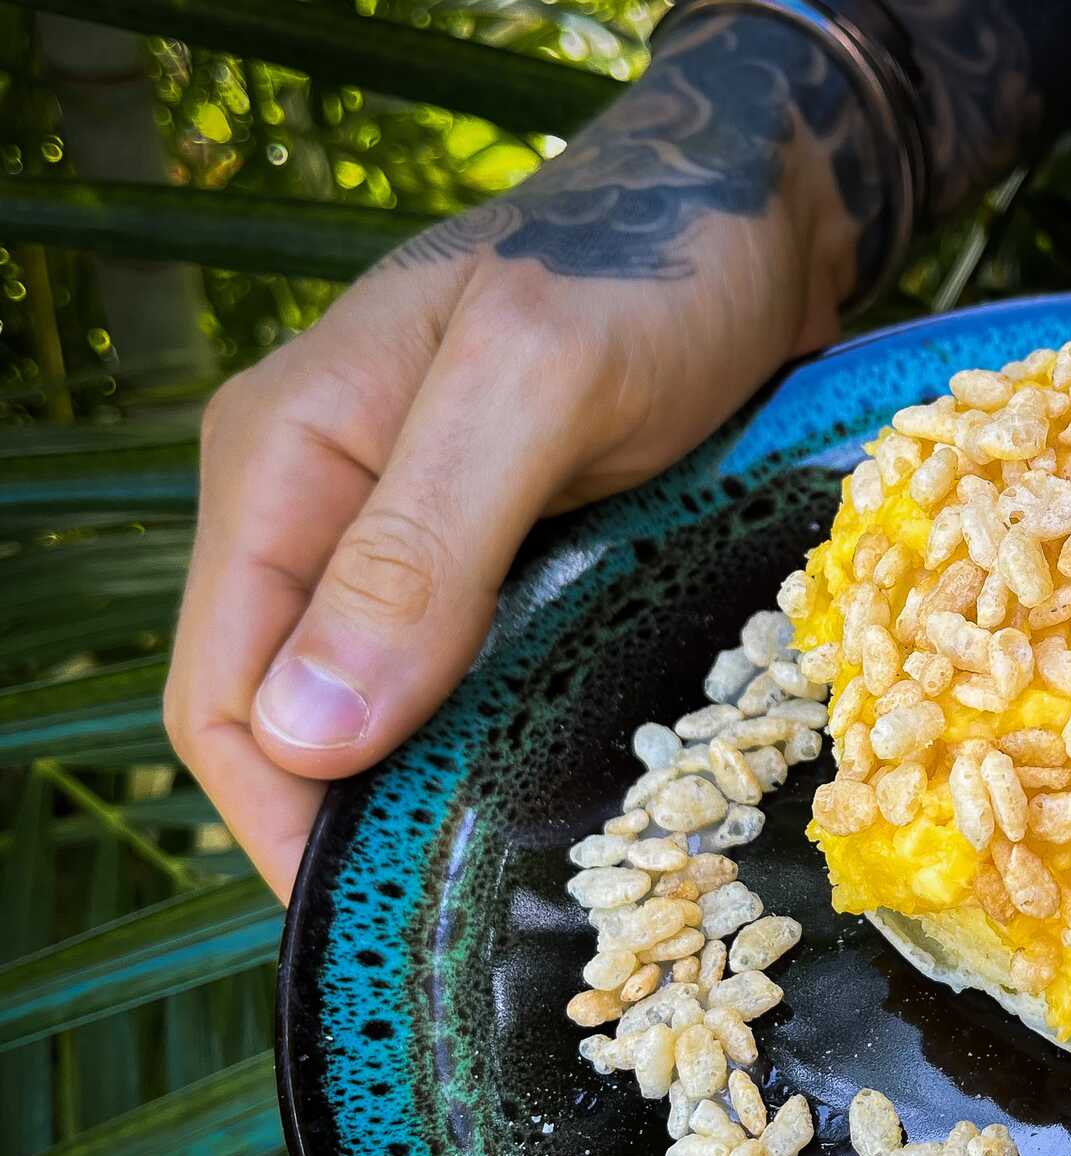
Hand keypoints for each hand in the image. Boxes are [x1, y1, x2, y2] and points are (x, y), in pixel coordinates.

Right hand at [165, 10, 881, 899]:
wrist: (753, 214)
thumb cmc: (647, 270)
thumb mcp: (534, 386)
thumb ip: (420, 546)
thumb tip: (306, 734)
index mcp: (286, 465)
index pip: (225, 699)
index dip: (282, 828)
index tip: (380, 930)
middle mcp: (331, 514)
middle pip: (297, 723)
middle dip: (358, 832)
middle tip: (473, 935)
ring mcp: (419, 541)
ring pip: (388, 714)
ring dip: (436, 801)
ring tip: (526, 892)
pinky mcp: (506, 559)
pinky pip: (470, 681)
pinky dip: (502, 748)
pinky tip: (568, 802)